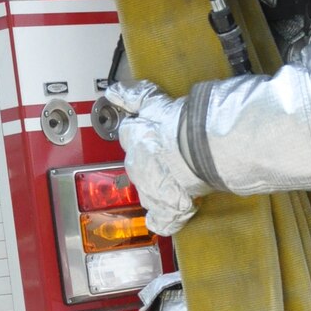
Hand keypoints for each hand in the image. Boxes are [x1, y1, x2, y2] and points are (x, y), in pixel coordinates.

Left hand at [106, 80, 206, 235]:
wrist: (198, 150)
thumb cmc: (181, 125)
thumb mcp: (155, 102)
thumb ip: (134, 96)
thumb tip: (112, 90)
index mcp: (134, 139)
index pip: (130, 135)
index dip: (143, 134)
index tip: (154, 133)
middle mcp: (137, 166)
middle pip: (139, 164)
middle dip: (153, 162)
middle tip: (173, 157)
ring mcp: (150, 189)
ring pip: (148, 190)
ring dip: (158, 188)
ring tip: (177, 182)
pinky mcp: (165, 208)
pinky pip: (161, 220)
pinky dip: (164, 219)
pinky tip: (170, 216)